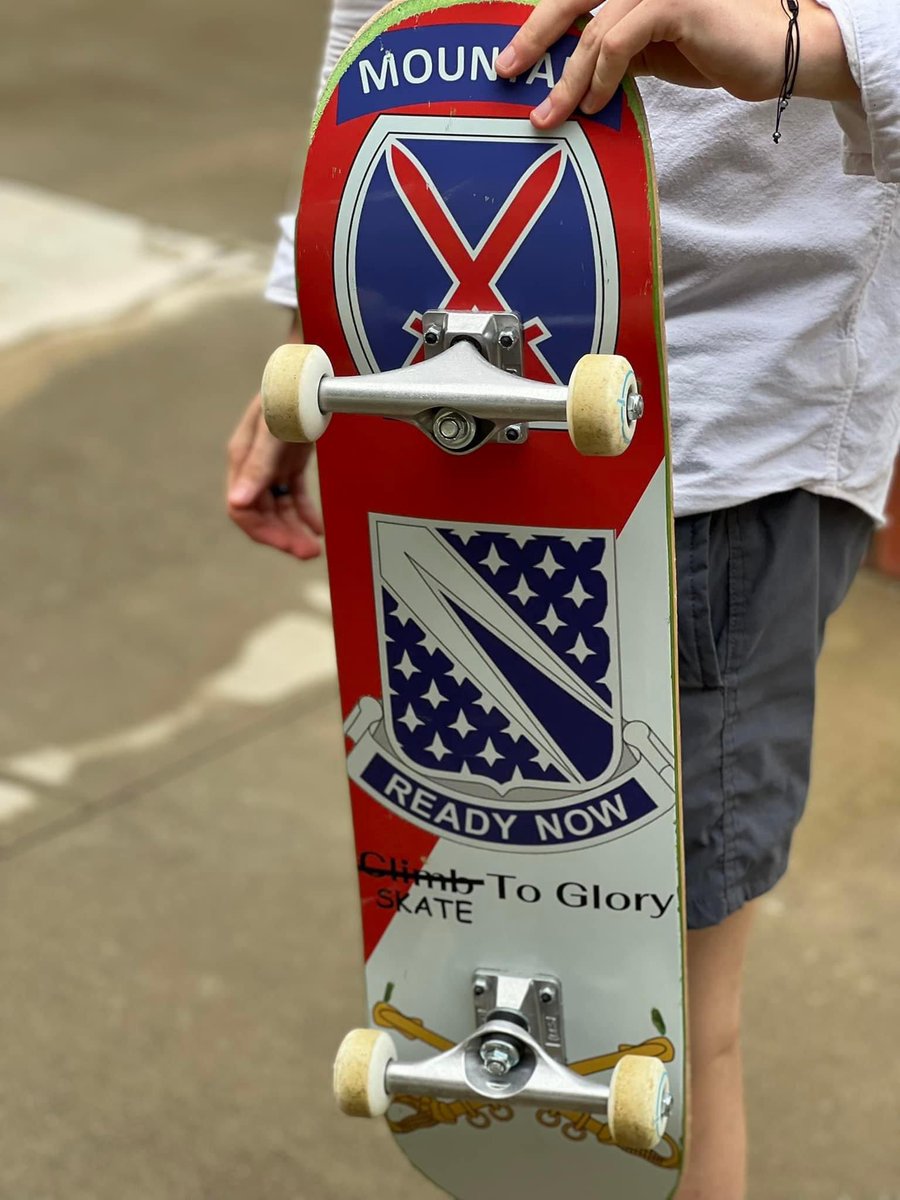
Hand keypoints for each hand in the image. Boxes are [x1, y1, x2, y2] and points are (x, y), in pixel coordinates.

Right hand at [226, 390, 323, 559]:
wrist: (310, 367)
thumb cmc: (289, 393)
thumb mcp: (274, 432)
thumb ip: (258, 467)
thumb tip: (237, 502)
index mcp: (242, 460)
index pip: (242, 509)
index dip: (262, 532)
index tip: (288, 545)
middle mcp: (253, 465)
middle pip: (261, 513)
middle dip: (282, 536)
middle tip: (309, 554)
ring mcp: (272, 463)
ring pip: (278, 508)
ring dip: (294, 529)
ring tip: (314, 548)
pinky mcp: (290, 460)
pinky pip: (294, 495)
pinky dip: (305, 513)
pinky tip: (318, 528)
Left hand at [495, 0, 857, 129]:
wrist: (777, 54)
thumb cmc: (715, 48)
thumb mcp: (651, 48)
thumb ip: (613, 49)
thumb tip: (569, 74)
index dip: (539, 23)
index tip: (510, 57)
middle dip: (533, 36)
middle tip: (505, 72)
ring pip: (593, 29)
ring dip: (567, 79)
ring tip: (550, 116)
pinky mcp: (677, 2)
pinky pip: (620, 39)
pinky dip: (601, 76)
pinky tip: (594, 104)